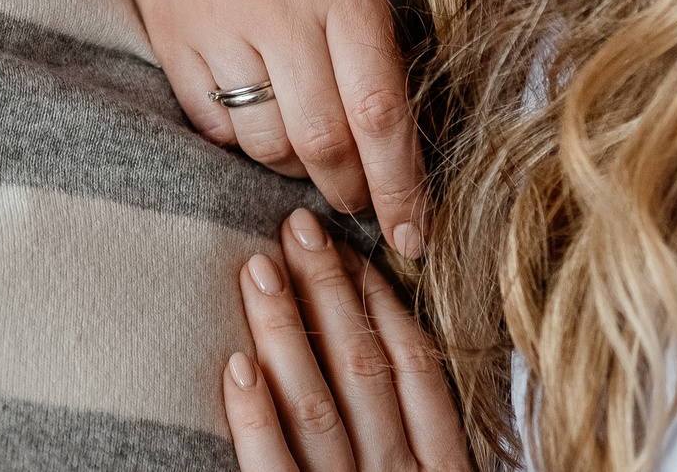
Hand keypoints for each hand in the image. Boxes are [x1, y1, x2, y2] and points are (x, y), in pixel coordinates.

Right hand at [88, 0, 426, 257]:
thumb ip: (371, 14)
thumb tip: (384, 111)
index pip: (382, 114)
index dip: (402, 189)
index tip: (414, 238)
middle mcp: (283, 5)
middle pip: (323, 142)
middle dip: (349, 190)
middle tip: (360, 206)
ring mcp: (217, 16)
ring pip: (262, 138)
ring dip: (291, 163)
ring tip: (304, 153)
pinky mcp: (165, 20)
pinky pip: (204, 115)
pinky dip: (232, 134)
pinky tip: (248, 117)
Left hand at [225, 209, 472, 471]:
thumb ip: (413, 424)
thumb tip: (380, 335)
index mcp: (440, 464)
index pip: (414, 363)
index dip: (377, 298)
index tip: (343, 244)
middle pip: (363, 368)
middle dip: (328, 290)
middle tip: (296, 228)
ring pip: (316, 406)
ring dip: (284, 331)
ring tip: (257, 270)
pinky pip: (272, 466)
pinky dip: (255, 415)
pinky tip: (236, 366)